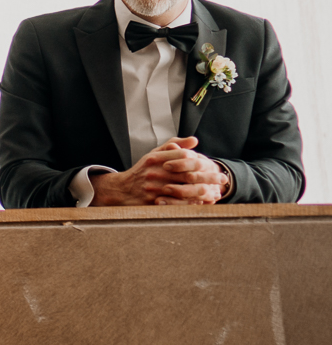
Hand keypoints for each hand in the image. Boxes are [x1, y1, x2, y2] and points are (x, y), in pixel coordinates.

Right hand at [91, 138, 228, 206]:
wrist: (122, 189)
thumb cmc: (142, 171)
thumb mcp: (154, 154)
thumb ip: (174, 145)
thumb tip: (194, 140)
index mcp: (155, 159)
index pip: (183, 156)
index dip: (199, 160)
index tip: (212, 165)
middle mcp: (154, 172)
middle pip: (188, 174)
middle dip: (208, 176)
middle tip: (222, 179)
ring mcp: (154, 188)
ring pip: (184, 190)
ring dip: (203, 191)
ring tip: (215, 192)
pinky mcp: (153, 201)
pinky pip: (177, 204)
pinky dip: (191, 203)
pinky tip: (201, 202)